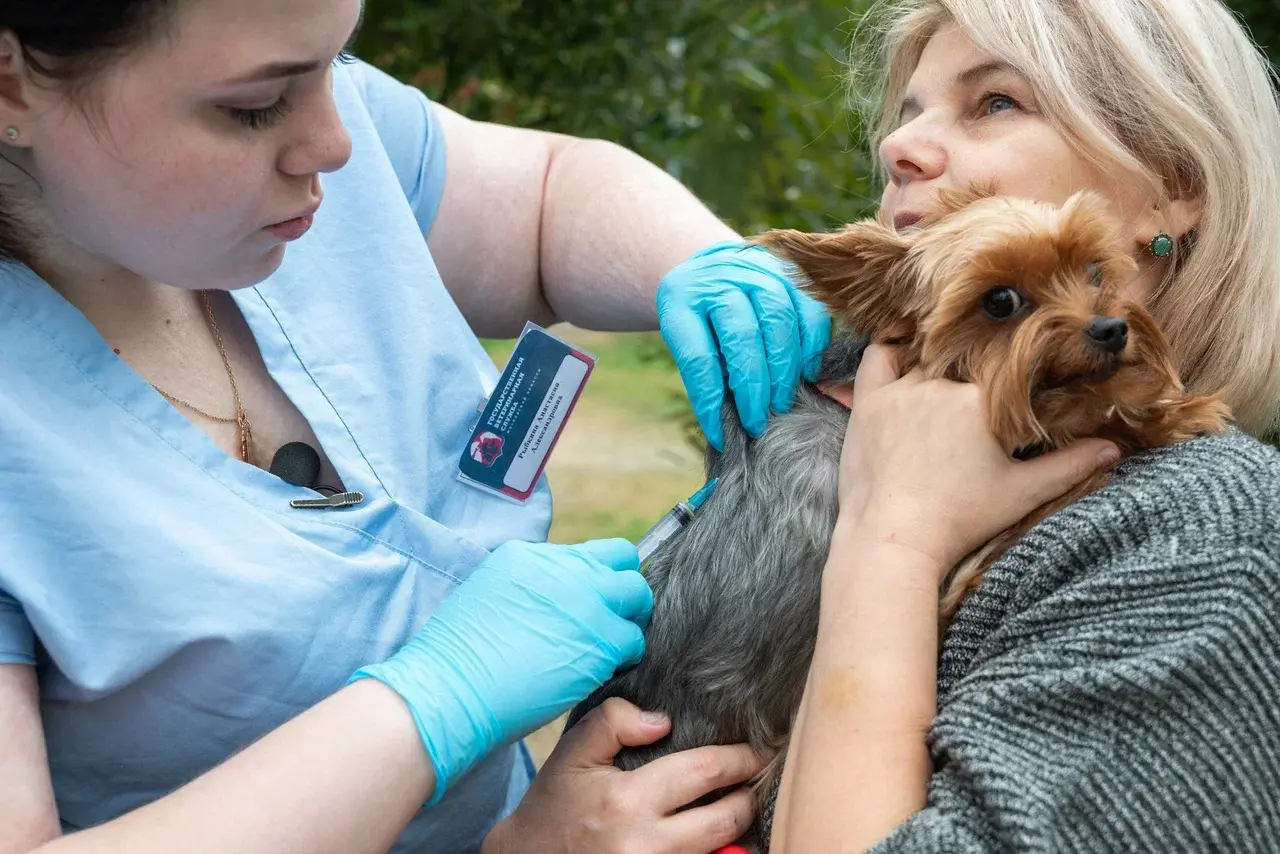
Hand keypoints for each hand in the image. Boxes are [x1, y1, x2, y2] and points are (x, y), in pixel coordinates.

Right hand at [351, 539, 651, 803]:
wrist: (448, 690)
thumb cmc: (457, 660)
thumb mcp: (489, 596)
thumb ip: (530, 589)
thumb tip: (553, 604)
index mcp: (530, 556)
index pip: (588, 553)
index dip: (596, 578)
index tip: (592, 602)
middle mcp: (563, 568)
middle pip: (622, 560)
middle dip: (621, 590)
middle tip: (610, 623)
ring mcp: (586, 600)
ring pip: (636, 595)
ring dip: (627, 621)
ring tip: (606, 650)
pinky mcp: (601, 639)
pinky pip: (633, 642)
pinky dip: (624, 657)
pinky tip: (599, 672)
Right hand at [485, 699, 762, 853]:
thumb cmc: (554, 804)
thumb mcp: (574, 752)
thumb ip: (613, 721)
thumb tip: (663, 720)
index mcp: (627, 802)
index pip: (704, 772)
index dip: (741, 758)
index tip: (760, 748)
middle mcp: (646, 844)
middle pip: (726, 820)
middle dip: (749, 796)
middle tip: (760, 776)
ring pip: (721, 851)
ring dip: (739, 827)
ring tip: (742, 803)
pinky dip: (718, 851)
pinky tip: (720, 834)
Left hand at [657, 241, 830, 449]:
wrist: (714, 267)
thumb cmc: (700, 318)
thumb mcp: (686, 339)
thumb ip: (705, 373)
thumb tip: (724, 426)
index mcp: (681, 299)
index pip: (698, 358)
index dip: (710, 401)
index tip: (719, 435)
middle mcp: (720, 278)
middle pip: (741, 337)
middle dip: (752, 388)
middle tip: (758, 421)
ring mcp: (758, 270)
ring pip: (779, 321)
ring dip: (783, 370)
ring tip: (782, 402)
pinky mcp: (792, 273)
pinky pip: (810, 311)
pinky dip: (811, 346)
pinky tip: (807, 373)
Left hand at [837, 345, 1120, 572]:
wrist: (894, 540)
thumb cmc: (960, 519)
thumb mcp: (1021, 494)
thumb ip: (1068, 466)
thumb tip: (1112, 449)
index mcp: (984, 400)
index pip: (1007, 371)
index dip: (1012, 381)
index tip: (1012, 393)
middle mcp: (942, 385)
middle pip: (966, 363)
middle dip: (975, 375)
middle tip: (975, 395)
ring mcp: (901, 391)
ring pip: (925, 360)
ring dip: (937, 367)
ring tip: (944, 383)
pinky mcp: (867, 402)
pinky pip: (876, 358)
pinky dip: (890, 352)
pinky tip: (902, 358)